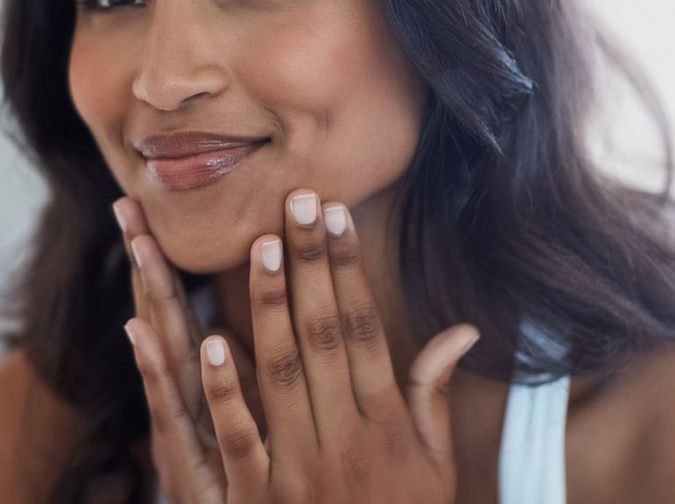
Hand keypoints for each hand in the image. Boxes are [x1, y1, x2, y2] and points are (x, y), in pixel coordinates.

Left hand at [121, 189, 480, 503]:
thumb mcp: (432, 467)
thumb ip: (431, 395)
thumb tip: (463, 329)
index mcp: (388, 425)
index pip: (364, 330)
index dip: (349, 271)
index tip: (335, 216)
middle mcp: (349, 440)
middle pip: (325, 336)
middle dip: (312, 265)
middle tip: (297, 199)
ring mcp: (302, 470)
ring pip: (283, 375)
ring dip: (270, 307)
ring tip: (262, 245)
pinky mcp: (259, 499)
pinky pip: (240, 436)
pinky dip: (225, 389)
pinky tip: (211, 340)